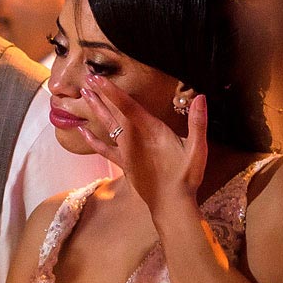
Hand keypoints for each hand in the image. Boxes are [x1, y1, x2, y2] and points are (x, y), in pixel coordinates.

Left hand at [82, 75, 207, 219]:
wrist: (171, 205)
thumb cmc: (185, 177)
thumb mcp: (197, 149)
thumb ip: (197, 122)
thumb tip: (200, 97)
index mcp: (150, 130)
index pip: (127, 105)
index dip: (111, 91)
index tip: (97, 77)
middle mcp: (133, 138)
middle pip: (113, 112)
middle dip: (100, 94)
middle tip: (86, 77)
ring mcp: (126, 152)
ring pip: (107, 126)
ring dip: (96, 109)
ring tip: (84, 94)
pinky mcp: (124, 163)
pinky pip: (104, 149)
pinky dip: (93, 139)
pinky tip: (82, 131)